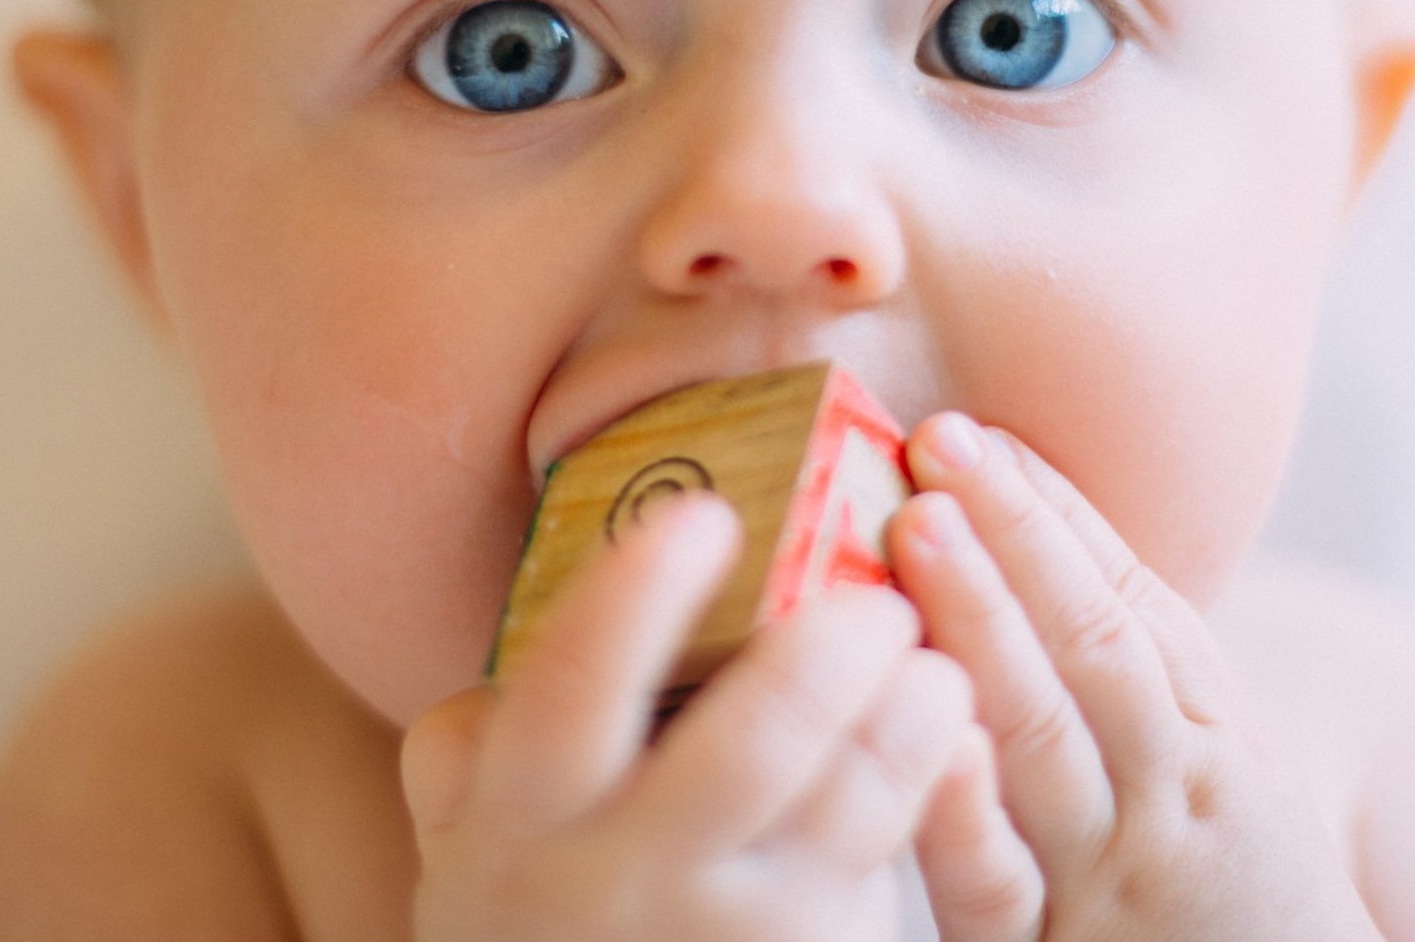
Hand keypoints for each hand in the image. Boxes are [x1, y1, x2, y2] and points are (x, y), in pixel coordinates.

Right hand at [401, 493, 979, 941]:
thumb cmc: (530, 920)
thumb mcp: (465, 842)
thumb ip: (472, 744)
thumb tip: (521, 635)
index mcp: (524, 819)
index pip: (575, 687)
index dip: (643, 594)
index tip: (705, 515)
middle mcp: (628, 879)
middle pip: (753, 748)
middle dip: (829, 652)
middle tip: (874, 596)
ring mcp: (734, 934)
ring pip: (854, 808)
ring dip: (912, 718)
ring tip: (935, 662)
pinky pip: (890, 867)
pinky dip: (931, 792)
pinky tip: (949, 742)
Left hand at [891, 415, 1382, 941]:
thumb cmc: (1235, 906)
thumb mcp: (1224, 786)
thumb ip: (1144, 689)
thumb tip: (1039, 560)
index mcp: (1215, 742)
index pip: (1134, 606)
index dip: (1053, 514)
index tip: (981, 433)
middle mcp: (1175, 796)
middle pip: (1094, 646)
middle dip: (1014, 537)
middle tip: (940, 443)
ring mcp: (1115, 877)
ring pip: (1048, 735)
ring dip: (981, 621)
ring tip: (917, 526)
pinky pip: (1001, 886)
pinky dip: (969, 811)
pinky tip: (933, 738)